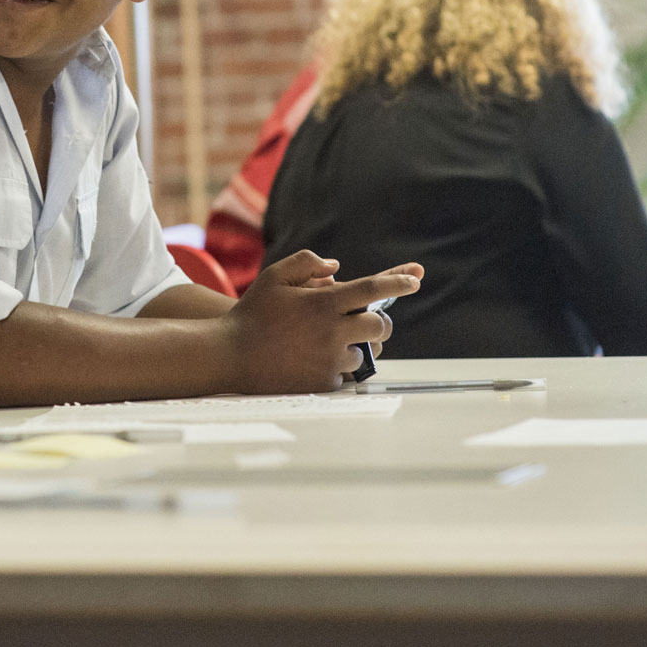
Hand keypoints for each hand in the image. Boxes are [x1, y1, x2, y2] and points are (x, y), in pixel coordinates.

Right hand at [217, 251, 422, 393]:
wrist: (230, 357)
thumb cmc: (252, 313)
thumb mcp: (274, 276)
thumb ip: (307, 263)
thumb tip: (336, 268)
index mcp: (323, 304)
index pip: (372, 288)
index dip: (398, 281)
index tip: (415, 278)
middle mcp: (332, 332)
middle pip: (379, 326)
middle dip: (378, 321)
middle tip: (367, 319)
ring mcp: (330, 361)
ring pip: (366, 352)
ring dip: (359, 344)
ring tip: (334, 340)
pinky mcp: (325, 383)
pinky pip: (347, 373)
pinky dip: (340, 364)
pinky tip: (317, 359)